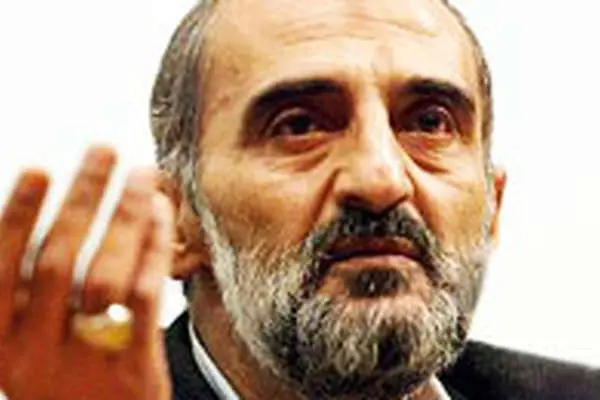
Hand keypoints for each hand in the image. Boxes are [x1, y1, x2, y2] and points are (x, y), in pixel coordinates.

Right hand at [0, 146, 172, 399]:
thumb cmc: (64, 378)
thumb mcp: (28, 341)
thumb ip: (29, 290)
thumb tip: (50, 213)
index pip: (1, 270)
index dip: (16, 217)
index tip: (39, 169)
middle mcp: (33, 353)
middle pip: (57, 261)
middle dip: (82, 198)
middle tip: (104, 149)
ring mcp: (84, 363)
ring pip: (104, 275)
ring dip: (125, 215)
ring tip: (141, 174)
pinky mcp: (133, 370)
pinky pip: (145, 299)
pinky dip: (153, 250)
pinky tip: (161, 215)